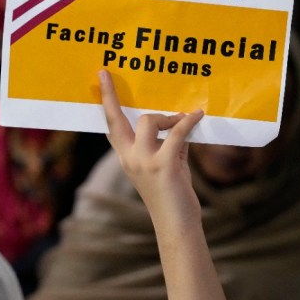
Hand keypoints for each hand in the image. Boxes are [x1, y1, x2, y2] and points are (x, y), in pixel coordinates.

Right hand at [98, 69, 203, 228]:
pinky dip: (188, 121)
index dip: (106, 101)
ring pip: (148, 120)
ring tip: (183, 120)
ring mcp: (144, 161)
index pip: (111, 126)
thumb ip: (167, 143)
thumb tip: (179, 121)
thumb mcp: (166, 164)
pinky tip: (198, 116)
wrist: (177, 225)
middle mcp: (129, 158)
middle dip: (112, 95)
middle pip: (117, 119)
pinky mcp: (163, 164)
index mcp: (126, 158)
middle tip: (108, 74)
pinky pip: (176, 132)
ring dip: (167, 117)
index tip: (101, 78)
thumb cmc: (173, 196)